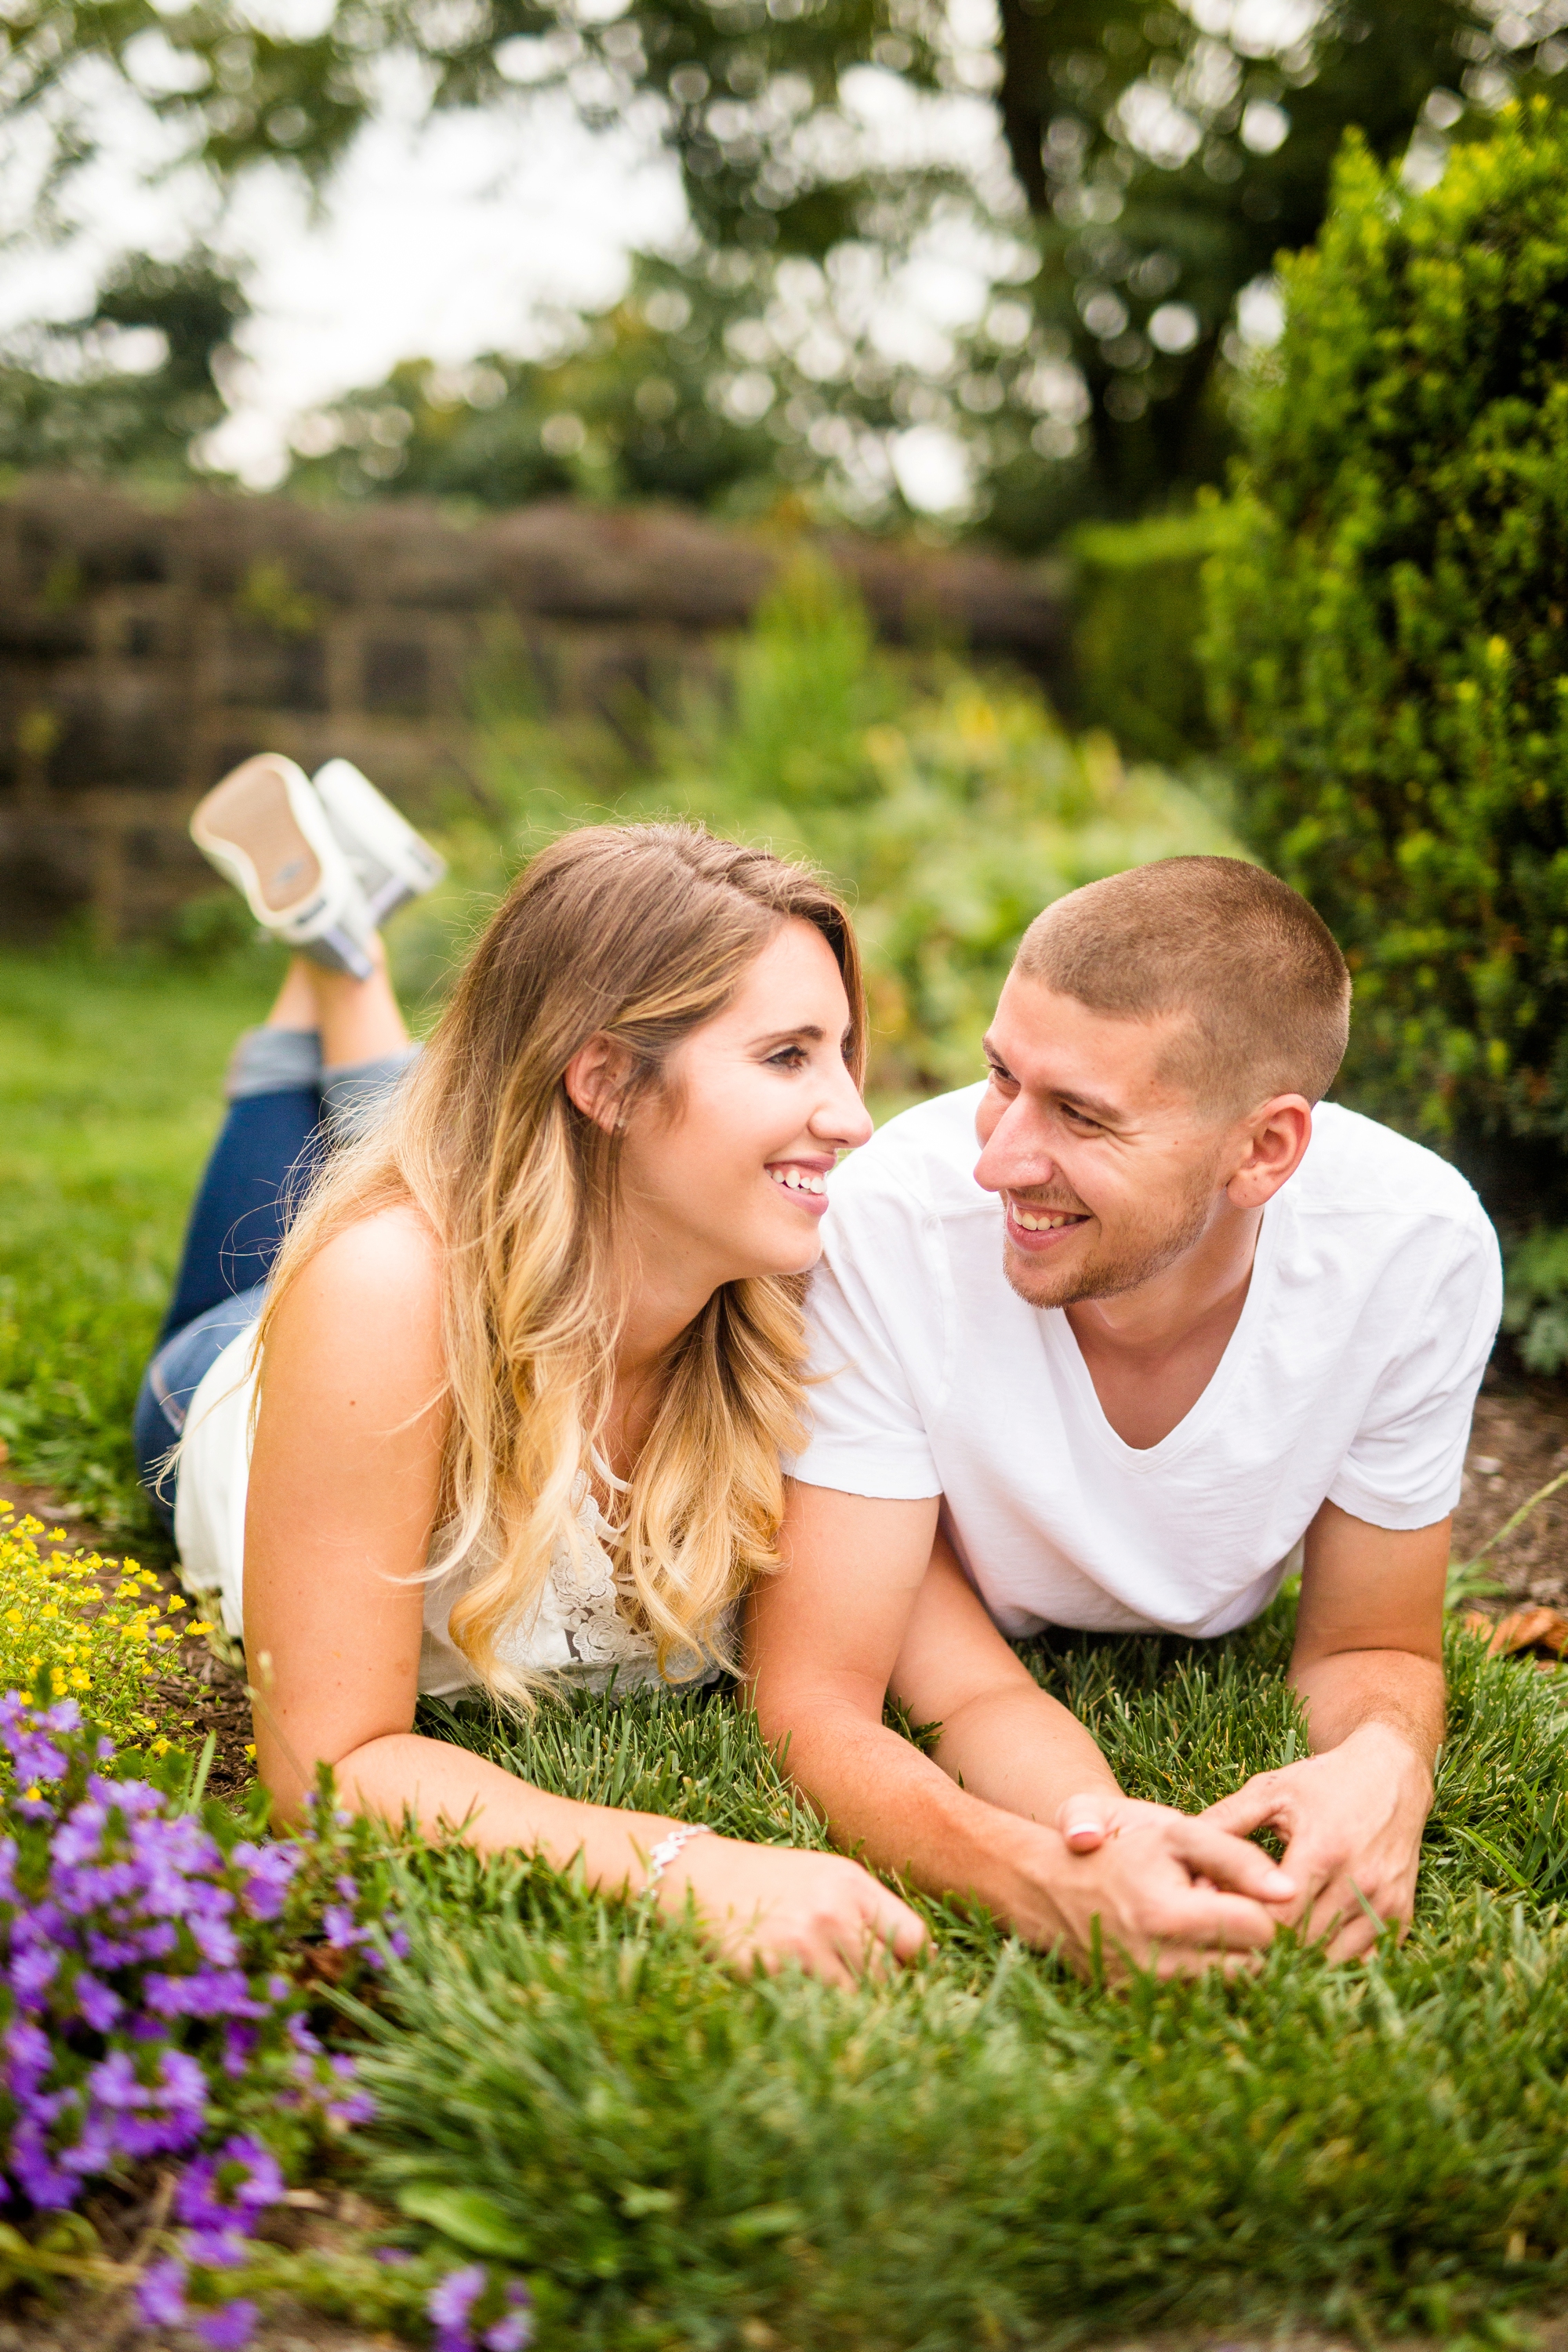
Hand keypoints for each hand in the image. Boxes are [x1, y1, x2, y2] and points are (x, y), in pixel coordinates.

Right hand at [662, 1835, 928, 1986]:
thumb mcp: (823, 1877)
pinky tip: (798, 1999)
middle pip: (887, 1979)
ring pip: (854, 2002)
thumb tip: (918, 1963)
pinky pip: (813, 2009)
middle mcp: (835, 1913)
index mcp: (853, 1885)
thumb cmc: (764, 1879)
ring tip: (826, 1998)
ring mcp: (804, 1945)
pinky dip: (811, 2012)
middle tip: (857, 1995)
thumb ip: (867, 1912)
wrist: (693, 1875)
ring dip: (845, 2007)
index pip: (915, 1941)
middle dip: (878, 1992)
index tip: (899, 1977)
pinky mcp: (772, 1972)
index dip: (912, 1967)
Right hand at [1003, 1790, 1297, 1981]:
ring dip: (1225, 1959)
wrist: (1051, 1886)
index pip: (1261, 1931)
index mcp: (1172, 1917)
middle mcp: (1160, 1966)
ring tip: (1199, 1927)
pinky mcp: (1138, 2006)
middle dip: (1246, 1939)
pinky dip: (1199, 1975)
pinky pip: (1198, 2000)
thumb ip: (1239, 1857)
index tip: (1230, 1890)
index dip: (1257, 1906)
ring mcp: (1148, 1993)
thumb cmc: (1123, 1852)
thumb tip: (1291, 1893)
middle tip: (1217, 1909)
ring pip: (1229, 1988)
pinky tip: (1181, 1947)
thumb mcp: (1177, 1834)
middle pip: (1253, 1968)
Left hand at [1199, 1725, 1432, 1958]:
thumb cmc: (1323, 1781)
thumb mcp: (1270, 1791)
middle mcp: (1361, 1882)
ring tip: (1265, 1947)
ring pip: (1333, 1958)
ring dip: (1299, 1959)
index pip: (1277, 1917)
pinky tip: (1306, 1949)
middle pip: (1304, 1943)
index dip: (1245, 1925)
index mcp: (1324, 1851)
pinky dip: (1334, 1959)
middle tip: (1235, 1940)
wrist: (1391, 1774)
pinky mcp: (1403, 1914)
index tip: (1219, 1922)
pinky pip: (1365, 1958)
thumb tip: (1184, 1860)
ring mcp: (1386, 1901)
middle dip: (1266, 1946)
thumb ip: (1225, 1821)